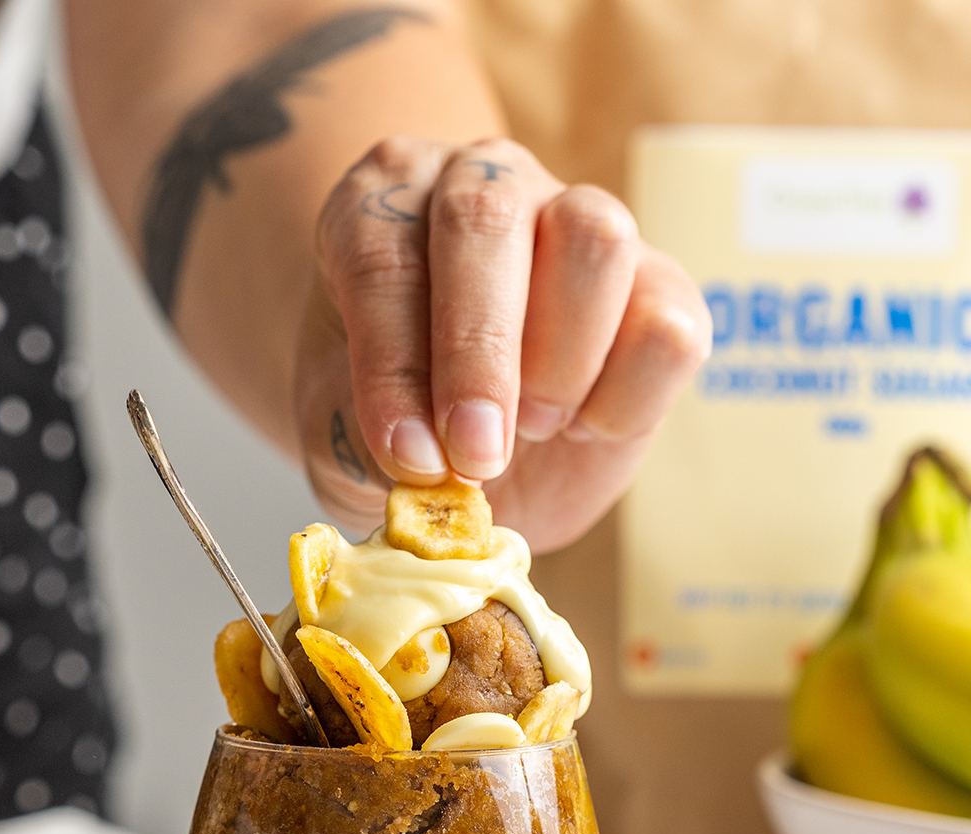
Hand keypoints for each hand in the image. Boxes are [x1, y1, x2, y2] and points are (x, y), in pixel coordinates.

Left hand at [295, 137, 710, 553]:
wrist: (460, 454)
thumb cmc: (396, 427)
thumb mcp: (351, 443)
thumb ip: (366, 446)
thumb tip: (430, 467)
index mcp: (383, 203)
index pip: (382, 259)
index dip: (394, 365)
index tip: (410, 458)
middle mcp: (484, 183)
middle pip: (488, 218)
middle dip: (479, 356)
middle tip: (476, 457)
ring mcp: (581, 219)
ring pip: (594, 241)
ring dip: (560, 362)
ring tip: (533, 428)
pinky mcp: (661, 284)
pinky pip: (666, 327)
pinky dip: (623, 399)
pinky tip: (582, 426)